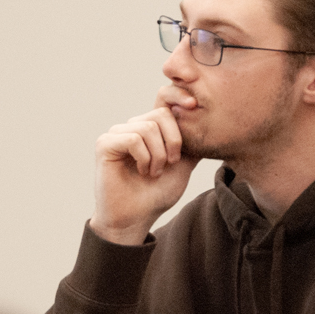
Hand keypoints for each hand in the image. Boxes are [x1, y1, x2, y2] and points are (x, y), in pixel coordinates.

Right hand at [91, 96, 198, 244]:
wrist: (136, 218)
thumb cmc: (156, 195)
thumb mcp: (183, 166)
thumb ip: (192, 144)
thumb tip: (209, 123)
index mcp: (150, 128)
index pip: (164, 97)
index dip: (178, 94)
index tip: (194, 104)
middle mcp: (132, 127)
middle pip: (161, 114)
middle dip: (173, 141)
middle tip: (170, 164)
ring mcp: (116, 134)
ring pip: (148, 128)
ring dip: (159, 156)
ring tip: (154, 173)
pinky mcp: (105, 144)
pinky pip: (133, 139)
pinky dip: (144, 158)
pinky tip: (143, 172)